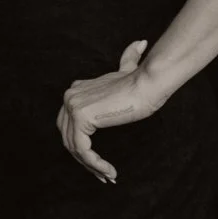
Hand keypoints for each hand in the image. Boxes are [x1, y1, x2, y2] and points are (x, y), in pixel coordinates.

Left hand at [57, 40, 166, 182]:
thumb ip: (127, 60)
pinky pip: (82, 149)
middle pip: (69, 138)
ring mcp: (72, 106)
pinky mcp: (80, 117)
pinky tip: (109, 171)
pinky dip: (94, 163)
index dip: (83, 148)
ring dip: (91, 166)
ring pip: (74, 147)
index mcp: (76, 90)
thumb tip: (140, 42)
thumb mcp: (130, 70)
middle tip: (104, 175)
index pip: (70, 127)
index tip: (100, 165)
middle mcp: (70, 96)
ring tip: (109, 175)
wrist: (149, 83)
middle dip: (85, 160)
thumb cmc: (143, 81)